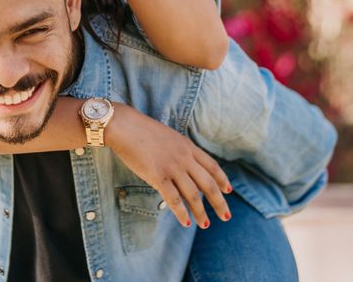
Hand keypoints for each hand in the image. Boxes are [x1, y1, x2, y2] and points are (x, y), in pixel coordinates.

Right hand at [105, 104, 232, 228]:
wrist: (124, 126)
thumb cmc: (141, 131)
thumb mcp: (168, 137)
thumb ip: (179, 151)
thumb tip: (183, 168)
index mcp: (188, 146)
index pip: (211, 165)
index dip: (222, 179)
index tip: (228, 190)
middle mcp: (184, 158)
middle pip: (208, 183)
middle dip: (219, 202)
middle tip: (226, 216)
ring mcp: (172, 167)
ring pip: (193, 194)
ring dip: (201, 212)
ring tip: (205, 225)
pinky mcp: (158, 177)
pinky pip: (174, 199)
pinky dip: (181, 213)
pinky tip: (187, 222)